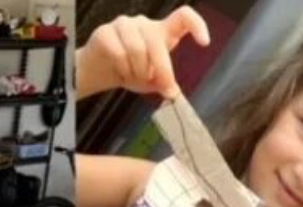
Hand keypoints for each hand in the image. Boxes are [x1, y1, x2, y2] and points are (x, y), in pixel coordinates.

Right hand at [78, 7, 209, 99]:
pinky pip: (119, 53)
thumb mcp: (150, 81)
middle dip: (161, 69)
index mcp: (160, 32)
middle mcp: (144, 24)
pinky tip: (120, 72)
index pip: (183, 17)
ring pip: (138, 49)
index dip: (197, 25)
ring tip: (132, 76)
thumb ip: (163, 83)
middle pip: (157, 43)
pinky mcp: (105, 32)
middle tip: (163, 86)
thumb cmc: (128, 71)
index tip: (204, 43)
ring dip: (137, 71)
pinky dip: (122, 69)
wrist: (98, 71)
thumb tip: (173, 93)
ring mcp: (124, 25)